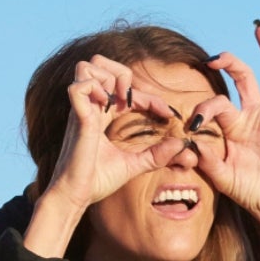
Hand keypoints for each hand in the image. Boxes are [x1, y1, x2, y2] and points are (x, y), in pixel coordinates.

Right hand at [22, 58, 182, 257]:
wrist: (76, 197)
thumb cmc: (97, 181)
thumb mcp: (133, 165)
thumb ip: (156, 155)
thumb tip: (182, 144)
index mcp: (100, 115)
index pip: (124, 89)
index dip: (149, 97)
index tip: (167, 114)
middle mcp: (90, 108)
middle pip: (98, 63)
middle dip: (120, 72)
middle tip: (132, 98)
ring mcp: (82, 110)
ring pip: (86, 67)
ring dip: (107, 76)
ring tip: (119, 100)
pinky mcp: (78, 120)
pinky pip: (78, 88)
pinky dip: (94, 89)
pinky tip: (106, 107)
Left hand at [198, 22, 259, 251]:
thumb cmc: (248, 190)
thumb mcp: (219, 173)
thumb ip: (203, 156)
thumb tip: (186, 139)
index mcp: (234, 125)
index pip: (217, 103)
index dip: (203, 109)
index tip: (192, 124)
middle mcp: (254, 114)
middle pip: (242, 77)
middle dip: (228, 63)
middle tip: (213, 58)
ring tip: (259, 29)